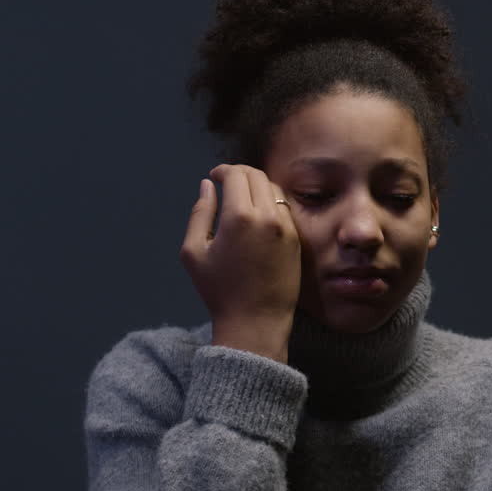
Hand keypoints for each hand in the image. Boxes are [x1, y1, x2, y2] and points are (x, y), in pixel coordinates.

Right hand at [181, 164, 300, 362]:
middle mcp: (267, 216)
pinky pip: (285, 208)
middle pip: (256, 176)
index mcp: (239, 216)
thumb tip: (208, 185)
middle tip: (227, 182)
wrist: (256, 320)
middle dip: (239, 173)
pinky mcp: (297, 238)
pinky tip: (258, 213)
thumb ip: (200, 213)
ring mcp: (286, 227)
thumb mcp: (194, 251)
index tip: (215, 177)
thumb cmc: (219, 290)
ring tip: (242, 197)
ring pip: (274, 189)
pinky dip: (271, 202)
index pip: (236, 174)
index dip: (223, 170)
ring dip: (257, 185)